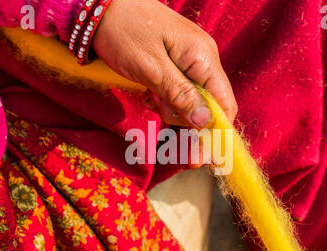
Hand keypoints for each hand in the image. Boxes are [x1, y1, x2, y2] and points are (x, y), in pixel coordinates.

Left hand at [92, 0, 237, 127]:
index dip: (216, 134)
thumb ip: (180, 94)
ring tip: (151, 99)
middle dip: (189, 125)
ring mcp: (190, 63)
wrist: (102, 6)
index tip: (201, 158)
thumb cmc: (124, 32)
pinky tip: (151, 96)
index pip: (224, 104)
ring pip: (193, 103)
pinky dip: (167, 102)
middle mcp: (203, 61)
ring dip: (173, 112)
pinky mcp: (177, 67)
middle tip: (167, 133)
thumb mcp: (150, 67)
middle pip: (210, 108)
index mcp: (203, 58)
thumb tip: (206, 123)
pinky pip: (180, 94)